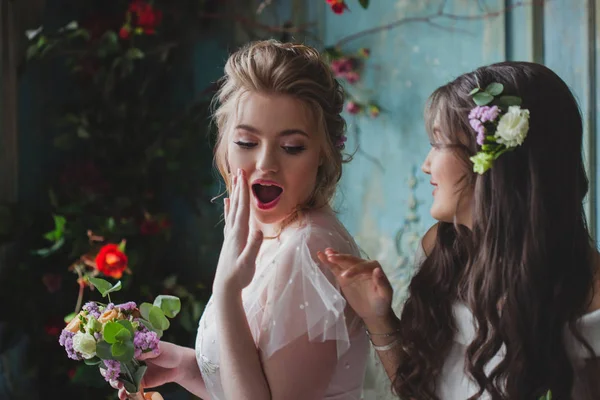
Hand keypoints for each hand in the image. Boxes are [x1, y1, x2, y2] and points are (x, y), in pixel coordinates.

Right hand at [108, 341, 182, 399]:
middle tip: (115, 379)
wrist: (180, 366)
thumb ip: (145, 350)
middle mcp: (132, 361)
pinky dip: (125, 393)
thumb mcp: (158, 348)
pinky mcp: (139, 383)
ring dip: (116, 385)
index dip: (111, 360)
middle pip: (116, 368)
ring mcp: (134, 373)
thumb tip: (132, 352)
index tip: (109, 366)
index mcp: (134, 350)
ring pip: (120, 380)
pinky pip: (129, 389)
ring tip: (120, 388)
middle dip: (112, 375)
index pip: (118, 353)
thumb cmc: (169, 352)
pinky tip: (124, 396)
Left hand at [213, 168, 262, 294]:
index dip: (243, 192)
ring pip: (232, 210)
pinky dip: (228, 208)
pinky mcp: (230, 240)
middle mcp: (233, 231)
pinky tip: (226, 202)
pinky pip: (229, 219)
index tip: (243, 177)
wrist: (225, 287)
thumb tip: (258, 230)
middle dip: (238, 187)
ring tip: (234, 181)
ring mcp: (230, 235)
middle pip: (236, 205)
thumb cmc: (239, 276)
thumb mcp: (248, 263)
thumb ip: (253, 246)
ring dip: (234, 195)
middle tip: (239, 170)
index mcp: (239, 234)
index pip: (242, 208)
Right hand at [317, 248, 393, 323]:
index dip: (353, 270)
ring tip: (325, 253)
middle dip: (341, 258)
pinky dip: (328, 262)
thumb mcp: (385, 295)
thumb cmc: (382, 303)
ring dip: (334, 256)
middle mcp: (362, 265)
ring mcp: (352, 270)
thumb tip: (377, 270)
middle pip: (350, 260)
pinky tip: (321, 256)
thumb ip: (382, 283)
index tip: (345, 276)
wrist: (374, 312)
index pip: (362, 266)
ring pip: (342, 261)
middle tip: (331, 257)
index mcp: (373, 267)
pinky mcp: (343, 277)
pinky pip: (335, 268)